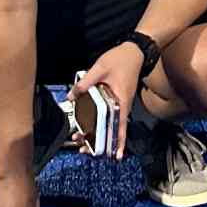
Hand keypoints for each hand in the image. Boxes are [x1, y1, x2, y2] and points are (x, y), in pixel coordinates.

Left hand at [70, 40, 143, 158]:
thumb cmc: (121, 59)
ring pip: (111, 124)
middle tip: (84, 149)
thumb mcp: (100, 68)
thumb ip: (85, 82)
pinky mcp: (118, 99)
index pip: (121, 126)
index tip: (115, 156)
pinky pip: (110, 116)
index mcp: (121, 101)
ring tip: (83, 141)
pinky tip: (91, 126)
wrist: (134, 50)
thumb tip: (72, 96)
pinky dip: (101, 123)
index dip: (118, 142)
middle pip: (114, 130)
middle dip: (101, 142)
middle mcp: (123, 105)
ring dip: (99, 134)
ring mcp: (121, 103)